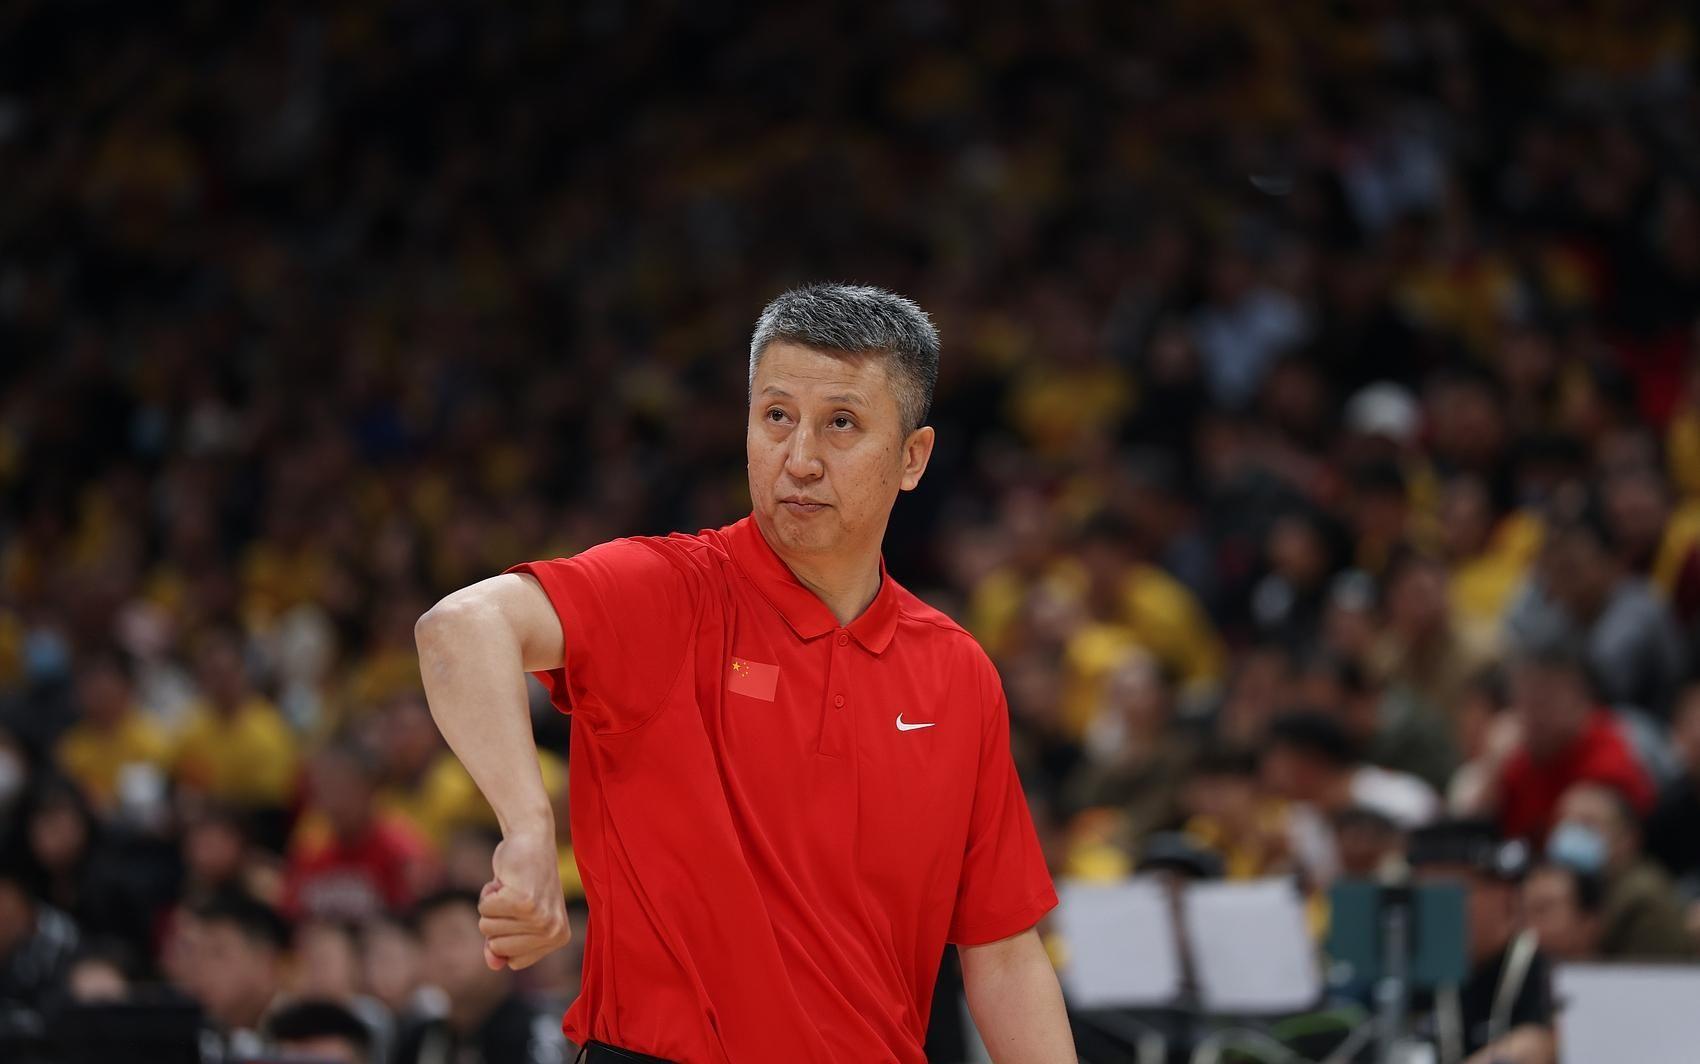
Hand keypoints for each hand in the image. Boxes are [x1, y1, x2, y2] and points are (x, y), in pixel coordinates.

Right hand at [477, 831, 570, 969]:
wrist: (531, 839)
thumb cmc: (523, 880)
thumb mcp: (514, 917)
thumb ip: (503, 944)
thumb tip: (494, 965)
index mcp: (558, 939)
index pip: (513, 962)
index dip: (506, 937)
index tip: (519, 914)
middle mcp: (553, 932)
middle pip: (498, 946)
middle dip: (496, 921)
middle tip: (514, 896)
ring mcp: (540, 917)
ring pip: (488, 928)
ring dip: (491, 905)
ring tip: (511, 887)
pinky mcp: (525, 901)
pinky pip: (485, 909)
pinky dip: (488, 893)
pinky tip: (505, 880)